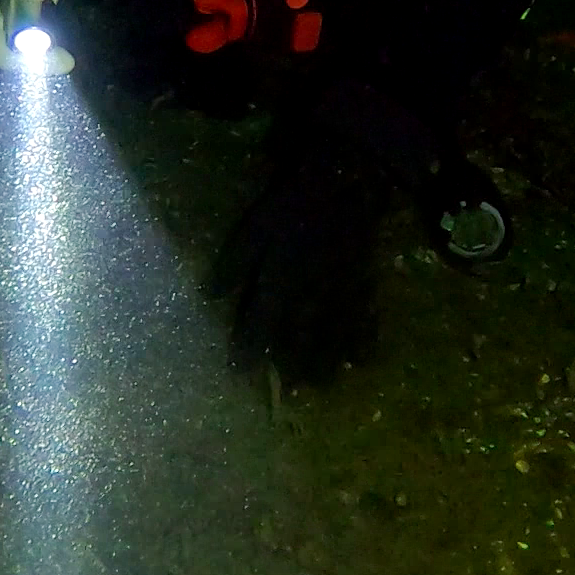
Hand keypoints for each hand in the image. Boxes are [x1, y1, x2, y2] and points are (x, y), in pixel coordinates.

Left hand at [210, 134, 390, 382]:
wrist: (343, 182)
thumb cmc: (291, 204)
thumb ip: (234, 264)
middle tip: (289, 392)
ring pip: (332, 333)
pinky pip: (364, 316)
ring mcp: (339, 289)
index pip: (261, 321)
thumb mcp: (254, 227)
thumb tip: (210, 297)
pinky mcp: (362, 280)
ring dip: (326, 362)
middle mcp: (309, 291)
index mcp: (280, 277)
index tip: (240, 373)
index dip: (249, 347)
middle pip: (300, 335)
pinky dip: (364, 339)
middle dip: (293, 364)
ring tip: (322, 387)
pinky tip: (363, 360)